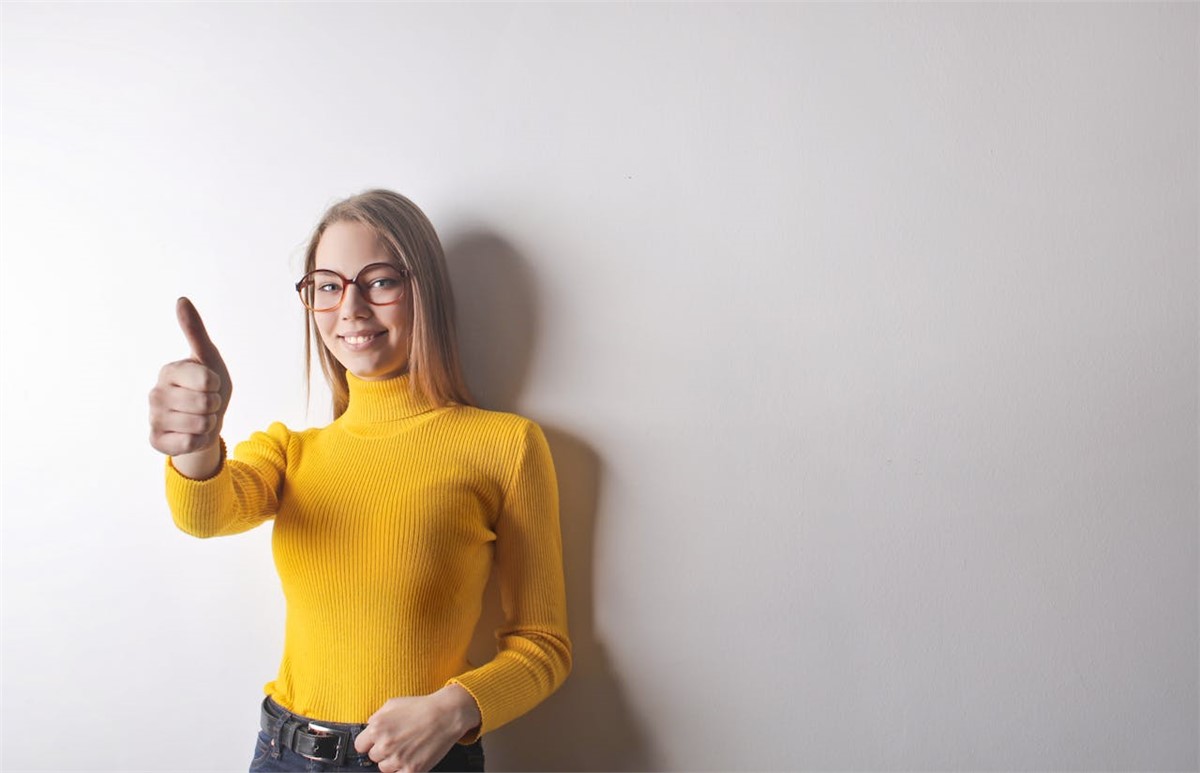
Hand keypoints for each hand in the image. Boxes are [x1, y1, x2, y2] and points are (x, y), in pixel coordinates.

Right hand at [148, 298, 231, 474]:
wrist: (205, 421)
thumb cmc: (209, 386)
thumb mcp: (208, 357)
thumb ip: (195, 330)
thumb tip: (181, 299)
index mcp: (169, 370)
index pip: (208, 381)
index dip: (217, 385)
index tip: (210, 384)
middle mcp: (155, 393)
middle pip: (205, 404)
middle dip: (215, 406)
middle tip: (206, 404)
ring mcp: (153, 418)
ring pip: (200, 425)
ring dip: (209, 424)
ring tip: (200, 418)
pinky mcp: (156, 440)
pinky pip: (189, 444)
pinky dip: (199, 441)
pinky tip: (191, 434)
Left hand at [354, 686, 480, 772]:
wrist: (446, 715)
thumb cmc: (421, 707)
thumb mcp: (392, 704)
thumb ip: (376, 717)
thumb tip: (368, 728)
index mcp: (377, 728)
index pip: (359, 746)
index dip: (368, 743)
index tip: (376, 742)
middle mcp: (385, 745)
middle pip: (373, 757)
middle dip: (382, 750)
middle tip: (397, 741)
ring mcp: (398, 759)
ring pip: (384, 768)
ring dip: (393, 760)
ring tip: (406, 748)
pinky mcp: (412, 769)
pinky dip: (404, 768)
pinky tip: (412, 756)